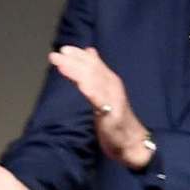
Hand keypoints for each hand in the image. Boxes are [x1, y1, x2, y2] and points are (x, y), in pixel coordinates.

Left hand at [47, 44, 151, 168]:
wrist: (132, 140)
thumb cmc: (115, 117)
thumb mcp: (103, 92)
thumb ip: (95, 73)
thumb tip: (89, 52)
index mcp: (109, 81)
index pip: (94, 64)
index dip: (79, 55)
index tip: (63, 49)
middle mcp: (112, 86)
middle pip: (92, 70)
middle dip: (74, 61)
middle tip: (57, 54)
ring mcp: (113, 99)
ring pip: (95, 81)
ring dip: (77, 72)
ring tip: (62, 65)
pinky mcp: (112, 114)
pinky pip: (101, 100)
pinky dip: (91, 91)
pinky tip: (81, 85)